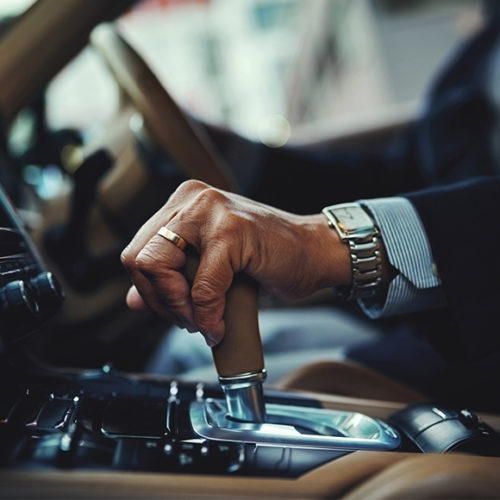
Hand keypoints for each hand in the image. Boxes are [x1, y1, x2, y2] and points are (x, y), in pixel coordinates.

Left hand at [121, 180, 350, 344]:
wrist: (314, 253)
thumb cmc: (267, 258)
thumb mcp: (209, 265)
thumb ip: (171, 277)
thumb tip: (133, 302)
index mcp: (184, 203)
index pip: (137, 251)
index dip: (149, 290)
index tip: (174, 310)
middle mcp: (193, 200)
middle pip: (140, 259)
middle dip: (160, 301)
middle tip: (188, 321)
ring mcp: (211, 211)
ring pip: (160, 269)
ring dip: (180, 310)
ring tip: (204, 322)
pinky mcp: (232, 232)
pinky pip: (201, 288)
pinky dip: (207, 316)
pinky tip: (219, 326)